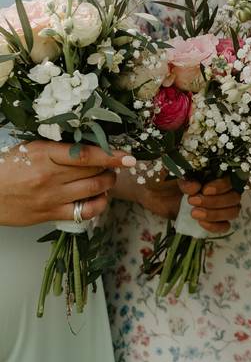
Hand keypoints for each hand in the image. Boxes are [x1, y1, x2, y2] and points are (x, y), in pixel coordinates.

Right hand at [0, 141, 132, 226]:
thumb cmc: (5, 167)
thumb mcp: (29, 149)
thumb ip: (59, 148)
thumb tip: (91, 146)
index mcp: (43, 154)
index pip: (86, 155)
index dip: (111, 155)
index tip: (128, 157)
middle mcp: (49, 176)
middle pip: (94, 171)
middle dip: (110, 167)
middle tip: (112, 165)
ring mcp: (50, 197)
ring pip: (94, 190)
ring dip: (107, 183)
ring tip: (106, 178)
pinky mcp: (49, 214)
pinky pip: (85, 212)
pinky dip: (99, 204)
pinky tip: (98, 197)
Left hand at [119, 174, 241, 233]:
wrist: (149, 190)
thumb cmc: (162, 175)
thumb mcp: (170, 171)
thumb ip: (184, 176)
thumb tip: (195, 187)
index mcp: (215, 172)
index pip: (231, 179)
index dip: (222, 186)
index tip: (205, 190)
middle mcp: (220, 188)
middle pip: (234, 197)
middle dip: (215, 202)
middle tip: (192, 202)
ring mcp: (217, 204)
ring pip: (232, 211)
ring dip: (216, 214)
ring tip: (193, 213)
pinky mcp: (210, 219)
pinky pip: (224, 226)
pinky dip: (216, 226)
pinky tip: (200, 224)